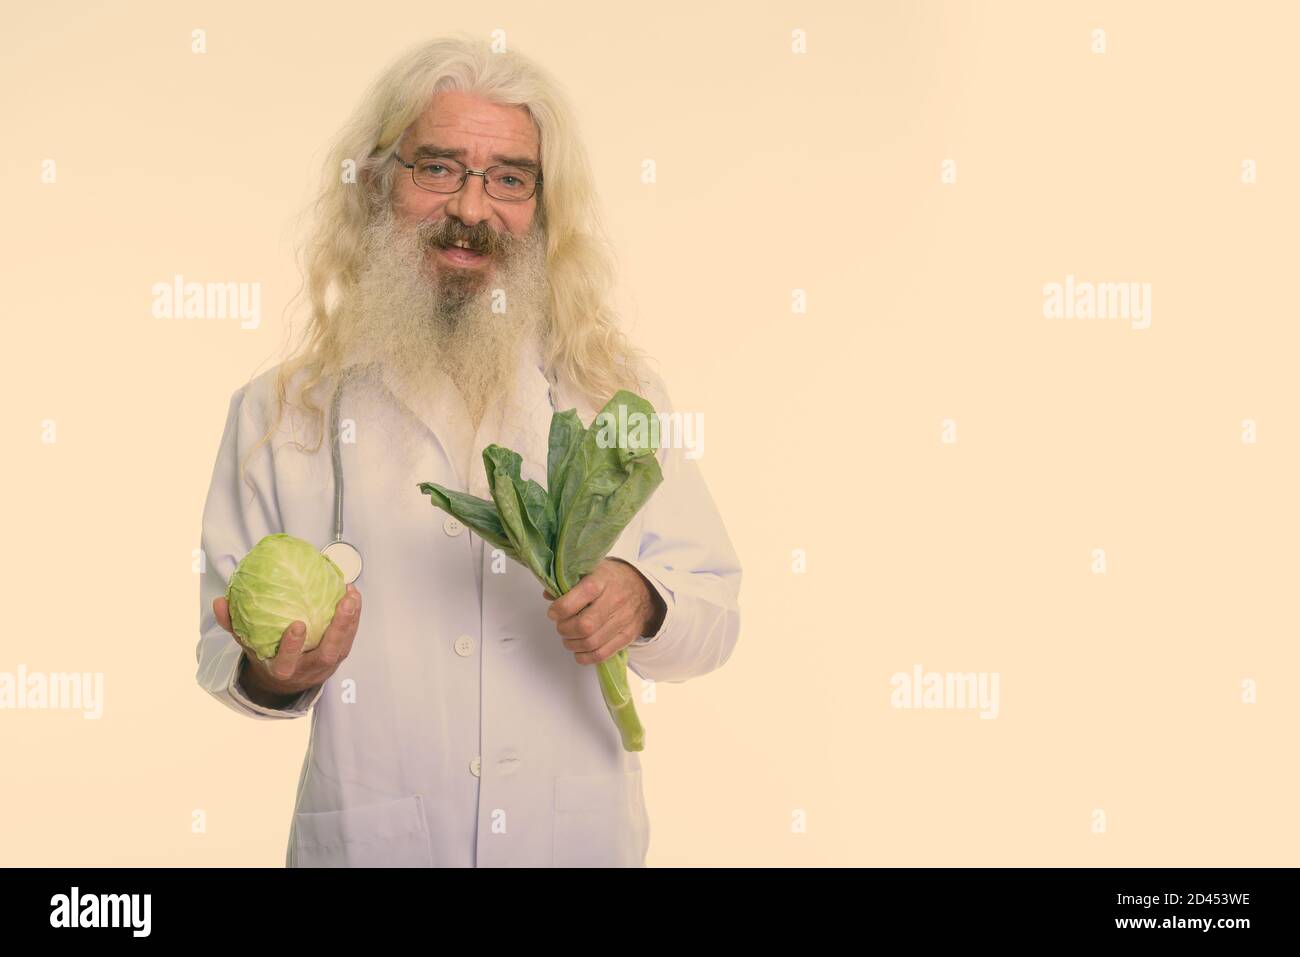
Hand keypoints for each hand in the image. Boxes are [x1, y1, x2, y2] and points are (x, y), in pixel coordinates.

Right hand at [213, 584, 362, 695]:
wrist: (286, 682)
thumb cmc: (266, 656)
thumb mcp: (248, 645)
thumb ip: (233, 625)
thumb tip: (219, 601)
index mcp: (283, 670)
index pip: (288, 662)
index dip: (292, 646)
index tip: (297, 625)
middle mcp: (308, 671)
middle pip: (327, 654)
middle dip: (338, 629)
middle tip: (344, 602)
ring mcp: (327, 665)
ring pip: (344, 645)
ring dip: (351, 620)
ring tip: (352, 593)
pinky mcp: (339, 657)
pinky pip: (350, 637)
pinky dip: (354, 617)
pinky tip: (353, 594)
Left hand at [543, 559, 664, 664]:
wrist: (642, 589)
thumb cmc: (611, 579)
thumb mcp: (590, 570)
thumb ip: (568, 582)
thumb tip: (549, 597)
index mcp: (602, 581)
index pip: (578, 598)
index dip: (560, 609)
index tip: (554, 612)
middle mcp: (614, 600)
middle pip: (584, 626)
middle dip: (565, 629)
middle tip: (561, 626)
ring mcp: (623, 620)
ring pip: (591, 643)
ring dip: (572, 644)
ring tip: (568, 638)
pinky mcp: (627, 636)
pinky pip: (602, 654)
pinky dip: (584, 657)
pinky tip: (579, 650)